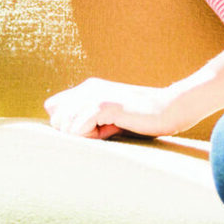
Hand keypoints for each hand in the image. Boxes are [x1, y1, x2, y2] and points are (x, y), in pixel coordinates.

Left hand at [42, 78, 193, 139]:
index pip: (52, 106)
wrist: (170, 108)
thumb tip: (65, 130)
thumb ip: (87, 117)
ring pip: (65, 126)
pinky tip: (111, 129)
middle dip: (75, 132)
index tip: (92, 127)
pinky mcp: (103, 105)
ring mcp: (94, 95)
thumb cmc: (143, 118)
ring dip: (85, 135)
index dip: (66, 124)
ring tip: (109, 128)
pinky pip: (78, 129)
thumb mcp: (110, 117)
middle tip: (103, 128)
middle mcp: (87, 87)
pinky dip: (91, 136)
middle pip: (56, 119)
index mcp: (87, 87)